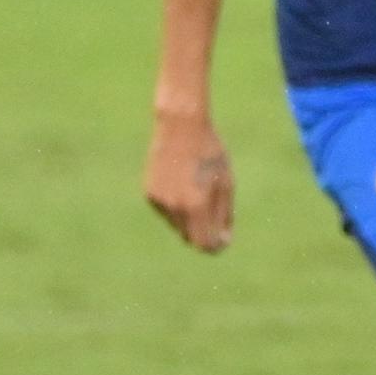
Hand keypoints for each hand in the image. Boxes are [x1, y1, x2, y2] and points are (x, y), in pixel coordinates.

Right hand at [144, 108, 232, 251]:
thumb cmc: (210, 153)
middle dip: (203, 233)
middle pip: (190, 238)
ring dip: (190, 218)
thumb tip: (222, 242)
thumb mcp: (226, 183)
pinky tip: (181, 182)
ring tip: (197, 189)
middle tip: (214, 216)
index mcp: (197, 205)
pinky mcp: (150, 194)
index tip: (223, 241)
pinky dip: (176, 206)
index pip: (205, 244)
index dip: (215, 247)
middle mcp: (175, 207)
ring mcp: (160, 202)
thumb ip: (224, 216)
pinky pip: (167, 212)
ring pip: (178, 226)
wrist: (180, 127)